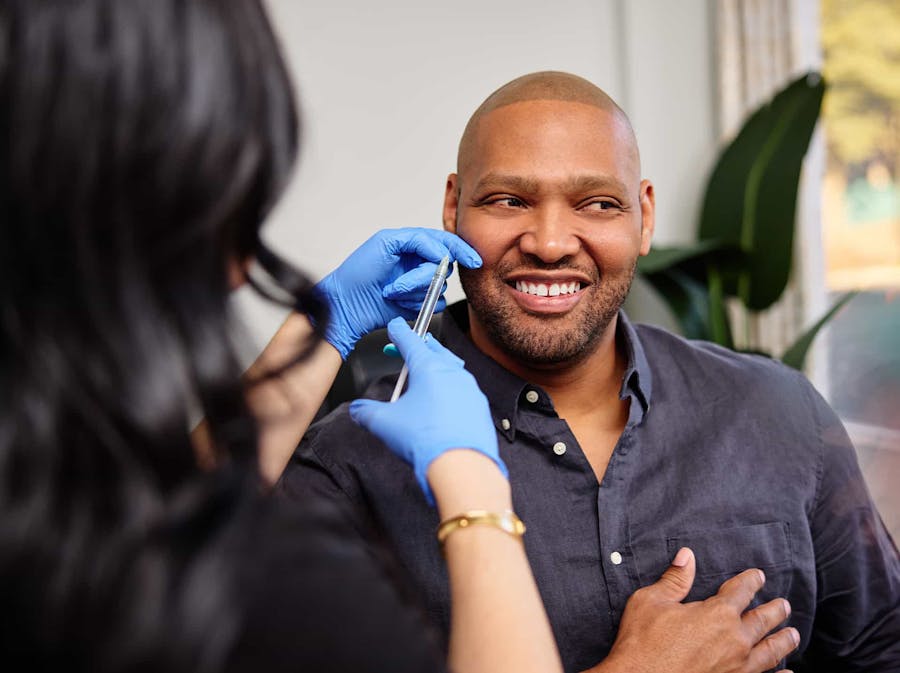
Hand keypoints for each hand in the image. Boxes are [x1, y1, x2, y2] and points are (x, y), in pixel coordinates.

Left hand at [316, 228, 480, 357]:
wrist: (347, 303)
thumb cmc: (358, 271)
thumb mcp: (385, 242)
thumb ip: (418, 239)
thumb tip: (442, 252)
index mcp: (414, 244)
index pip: (446, 242)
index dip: (462, 250)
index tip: (472, 260)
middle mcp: (419, 263)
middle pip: (444, 266)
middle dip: (421, 277)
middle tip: (397, 284)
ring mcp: (420, 285)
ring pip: (440, 287)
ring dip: (414, 292)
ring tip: (391, 293)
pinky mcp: (419, 304)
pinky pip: (436, 305)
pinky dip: (416, 305)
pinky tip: (397, 303)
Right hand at [348, 317, 505, 504]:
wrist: (462, 467)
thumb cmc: (426, 441)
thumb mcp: (384, 424)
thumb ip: (366, 412)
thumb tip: (357, 409)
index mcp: (430, 368)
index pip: (412, 342)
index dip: (400, 333)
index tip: (396, 326)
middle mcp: (454, 374)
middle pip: (435, 352)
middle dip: (419, 348)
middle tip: (405, 349)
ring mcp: (470, 391)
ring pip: (451, 370)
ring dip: (436, 368)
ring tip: (424, 375)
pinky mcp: (479, 409)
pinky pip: (463, 392)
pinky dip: (449, 390)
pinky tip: (441, 403)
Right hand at [599, 548, 798, 672]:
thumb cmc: (642, 642)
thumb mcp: (651, 601)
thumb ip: (674, 579)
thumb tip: (687, 555)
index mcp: (717, 613)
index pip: (741, 591)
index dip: (751, 581)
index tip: (759, 576)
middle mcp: (735, 640)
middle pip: (762, 620)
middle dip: (774, 610)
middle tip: (784, 604)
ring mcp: (738, 668)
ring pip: (770, 651)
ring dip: (783, 640)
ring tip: (793, 634)